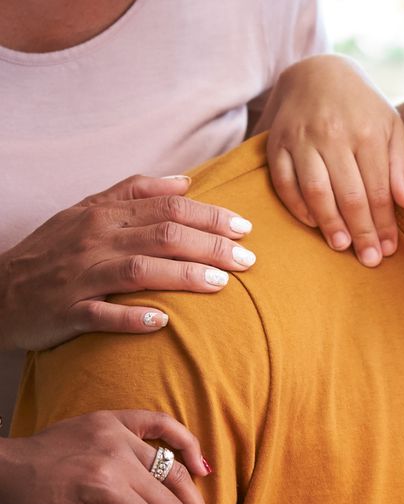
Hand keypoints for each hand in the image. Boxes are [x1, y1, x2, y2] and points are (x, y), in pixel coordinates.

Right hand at [0, 174, 254, 351]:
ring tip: (220, 284)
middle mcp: (94, 240)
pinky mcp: (66, 311)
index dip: (209, 216)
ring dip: (183, 276)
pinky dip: (132, 317)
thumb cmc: (54, 249)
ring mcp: (79, 276)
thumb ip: (136, 191)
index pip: (167, 207)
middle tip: (247, 260)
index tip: (244, 228)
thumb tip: (186, 181)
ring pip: (138, 271)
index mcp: (104, 214)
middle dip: (210, 246)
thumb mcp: (87, 210)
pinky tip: (162, 323)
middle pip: (162, 235)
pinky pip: (101, 315)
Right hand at [264, 55, 403, 266]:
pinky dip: (297, 206)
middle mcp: (333, 135)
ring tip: (341, 247)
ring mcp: (302, 139)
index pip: (378, 190)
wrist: (317, 70)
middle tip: (369, 260)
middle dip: (361, 232)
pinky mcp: (277, 143)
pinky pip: (284, 182)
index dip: (385, 224)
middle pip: (349, 195)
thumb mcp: (391, 125)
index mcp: (368, 132)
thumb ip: (400, 162)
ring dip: (329, 224)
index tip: (389, 249)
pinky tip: (313, 224)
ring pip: (316, 191)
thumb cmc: (362, 106)